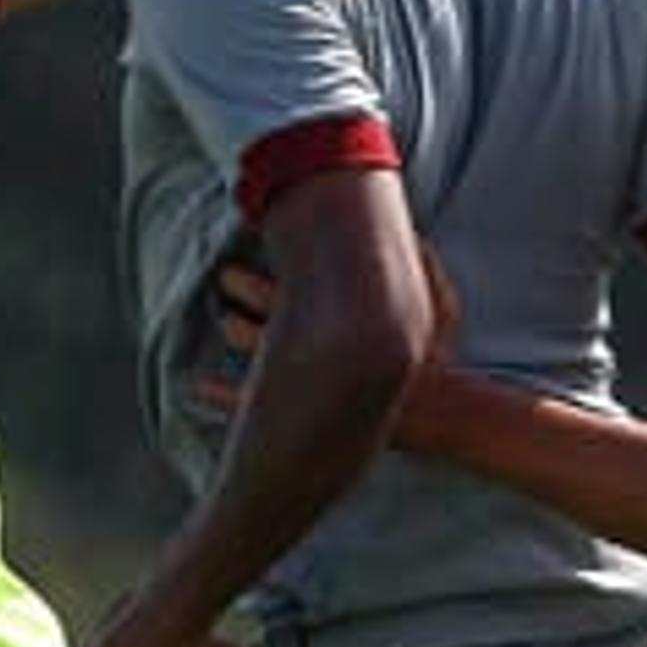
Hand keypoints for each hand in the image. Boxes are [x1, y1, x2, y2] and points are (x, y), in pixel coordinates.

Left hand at [197, 248, 464, 424]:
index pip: (289, 281)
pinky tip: (196, 388)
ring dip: (233, 330)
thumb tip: (409, 230)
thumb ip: (423, 262)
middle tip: (223, 278)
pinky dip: (222, 397)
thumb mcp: (440, 303)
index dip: (264, 269)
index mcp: (346, 312)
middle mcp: (322, 343)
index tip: (245, 257)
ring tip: (223, 320)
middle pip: (264, 309)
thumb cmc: (441, 357)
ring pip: (254, 349)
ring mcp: (311, 381)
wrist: (449, 415)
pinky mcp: (308, 415)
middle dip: (237, 291)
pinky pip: (254, 407)